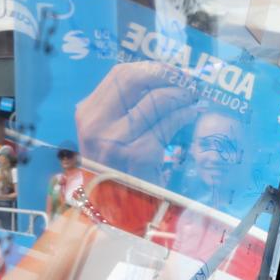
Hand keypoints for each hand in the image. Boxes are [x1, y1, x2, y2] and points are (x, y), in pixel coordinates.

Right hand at [76, 62, 198, 182]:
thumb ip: (123, 108)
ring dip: (181, 94)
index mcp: (87, 114)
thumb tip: (162, 77)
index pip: (119, 74)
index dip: (152, 67)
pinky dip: (184, 115)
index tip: (174, 70)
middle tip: (188, 80)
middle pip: (134, 79)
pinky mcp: (138, 154)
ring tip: (193, 98)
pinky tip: (190, 116)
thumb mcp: (108, 135)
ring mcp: (115, 139)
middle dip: (167, 74)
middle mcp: (96, 125)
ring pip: (155, 99)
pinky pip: (168, 123)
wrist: (117, 212)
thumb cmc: (117, 170)